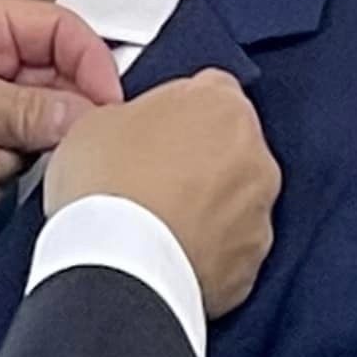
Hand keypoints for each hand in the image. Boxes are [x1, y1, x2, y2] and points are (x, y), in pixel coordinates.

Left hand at [0, 0, 121, 224]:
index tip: (106, 111)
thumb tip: (89, 116)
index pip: (62, 32)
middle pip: (52, 89)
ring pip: (28, 135)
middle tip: (23, 145)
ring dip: (5, 159)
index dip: (91, 69)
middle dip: (39, 127)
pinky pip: (2, 167)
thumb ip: (33, 110)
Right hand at [44, 70, 280, 317]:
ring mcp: (258, 214)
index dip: (177, 108)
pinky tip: (168, 251)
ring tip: (155, 220)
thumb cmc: (108, 188)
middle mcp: (256, 157)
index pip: (210, 89)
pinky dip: (208, 249)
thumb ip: (136, 114)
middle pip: (230, 145)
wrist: (118, 267)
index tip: (155, 125)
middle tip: (150, 174)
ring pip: (235, 199)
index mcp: (223, 106)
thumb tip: (133, 128)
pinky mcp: (251, 264)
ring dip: (206, 205)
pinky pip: (230, 247)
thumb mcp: (98, 119)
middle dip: (198, 157)